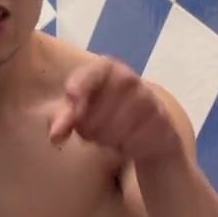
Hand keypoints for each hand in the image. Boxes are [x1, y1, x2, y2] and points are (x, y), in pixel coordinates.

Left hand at [48, 55, 181, 161]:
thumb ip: (64, 120)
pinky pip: (135, 139)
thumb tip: (55, 135)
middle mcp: (131, 80)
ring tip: (107, 137)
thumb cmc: (106, 117)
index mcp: (109, 70)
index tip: (70, 98)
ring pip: (117, 125)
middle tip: (89, 132)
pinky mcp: (162, 122)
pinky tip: (125, 144)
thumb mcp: (81, 115)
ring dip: (105, 138)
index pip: (97, 69)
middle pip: (101, 105)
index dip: (82, 83)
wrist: (150, 135)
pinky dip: (125, 147)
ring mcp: (150, 100)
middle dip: (88, 126)